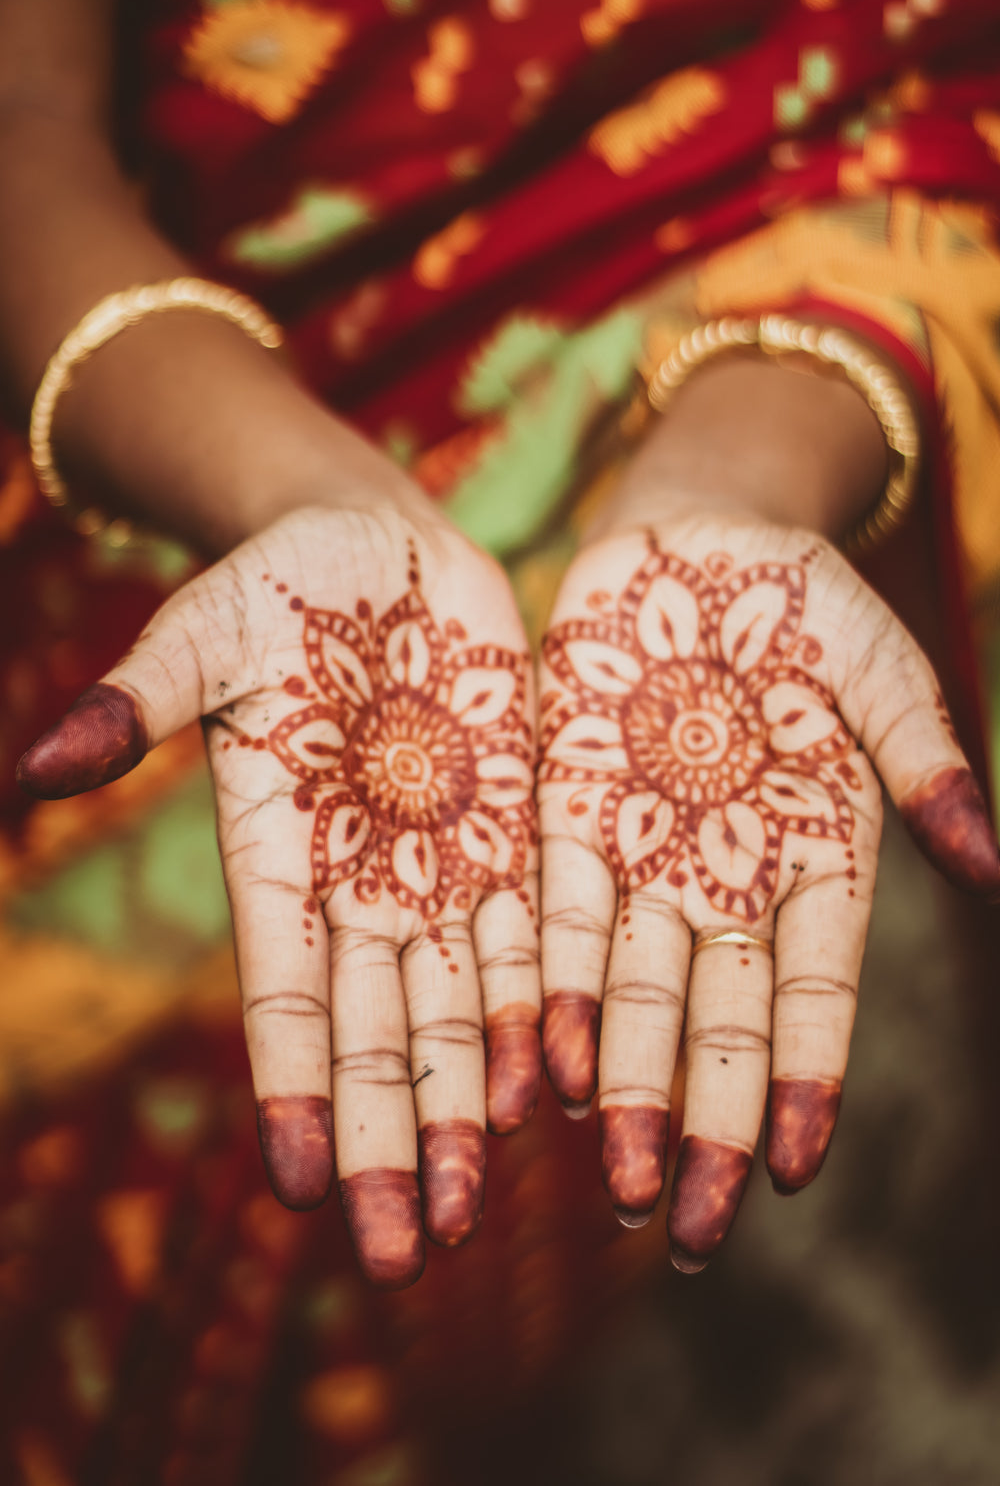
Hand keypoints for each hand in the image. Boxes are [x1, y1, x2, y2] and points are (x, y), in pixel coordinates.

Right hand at [18, 503, 539, 1287]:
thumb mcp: (204, 631)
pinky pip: (531, 931)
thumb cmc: (276, 581)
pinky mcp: (513, 826)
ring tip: (477, 1211)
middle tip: (411, 1254)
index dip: (290, 1083)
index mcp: (277, 847)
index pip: (282, 986)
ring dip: (468, 1107)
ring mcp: (440, 858)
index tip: (297, 1185)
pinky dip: (540, 1009)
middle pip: (374, 1030)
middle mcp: (361, 877)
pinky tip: (555, 1086)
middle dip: (389, 1139)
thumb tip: (38, 764)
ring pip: (457, 1006)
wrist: (377, 547)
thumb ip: (140, 702)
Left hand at [537, 509, 998, 1270]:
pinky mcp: (567, 813)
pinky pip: (557, 914)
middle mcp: (725, 878)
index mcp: (815, 857)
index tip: (790, 1169)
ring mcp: (642, 852)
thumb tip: (991, 868)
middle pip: (718, 1021)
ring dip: (624, 1089)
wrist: (696, 542)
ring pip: (632, 991)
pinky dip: (551, 989)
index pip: (812, 994)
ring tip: (614, 1188)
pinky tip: (544, 1065)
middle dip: (704, 1125)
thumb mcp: (880, 671)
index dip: (802, 1080)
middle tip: (685, 1231)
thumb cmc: (806, 605)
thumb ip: (921, 763)